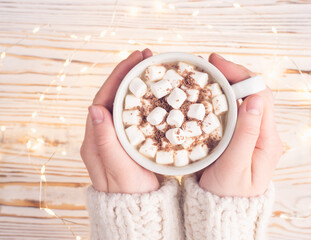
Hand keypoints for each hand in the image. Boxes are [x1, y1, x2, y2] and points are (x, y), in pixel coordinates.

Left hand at [80, 49, 160, 193]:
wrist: (139, 211)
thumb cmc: (130, 193)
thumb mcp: (119, 168)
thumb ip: (105, 141)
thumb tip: (94, 109)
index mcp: (96, 139)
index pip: (104, 98)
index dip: (119, 76)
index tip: (135, 58)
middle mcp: (104, 135)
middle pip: (114, 96)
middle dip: (129, 74)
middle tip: (148, 57)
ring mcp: (118, 137)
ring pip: (126, 103)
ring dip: (137, 84)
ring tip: (153, 69)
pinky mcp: (131, 141)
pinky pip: (136, 114)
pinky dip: (146, 100)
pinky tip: (158, 94)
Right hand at [199, 53, 282, 196]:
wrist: (222, 209)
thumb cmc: (228, 194)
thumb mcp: (236, 167)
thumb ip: (246, 135)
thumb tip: (255, 100)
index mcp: (267, 138)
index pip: (261, 95)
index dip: (242, 75)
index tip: (217, 64)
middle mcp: (262, 132)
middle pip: (253, 92)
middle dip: (232, 73)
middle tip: (207, 62)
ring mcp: (250, 133)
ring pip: (242, 98)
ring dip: (225, 82)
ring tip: (205, 73)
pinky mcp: (237, 136)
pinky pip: (231, 109)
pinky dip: (219, 96)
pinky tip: (205, 92)